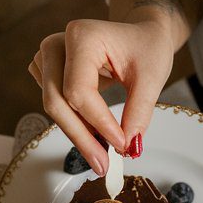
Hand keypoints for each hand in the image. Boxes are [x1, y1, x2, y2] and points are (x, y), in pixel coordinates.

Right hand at [29, 19, 174, 174]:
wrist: (140, 35)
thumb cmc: (147, 48)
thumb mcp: (153, 79)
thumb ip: (140, 113)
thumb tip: (128, 147)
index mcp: (82, 37)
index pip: (79, 92)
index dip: (99, 123)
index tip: (123, 145)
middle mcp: (57, 44)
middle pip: (57, 101)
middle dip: (82, 138)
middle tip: (104, 167)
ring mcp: (49, 57)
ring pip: (54, 106)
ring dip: (78, 134)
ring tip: (103, 155)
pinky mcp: (49, 71)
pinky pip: (57, 104)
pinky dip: (75, 125)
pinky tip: (96, 137)